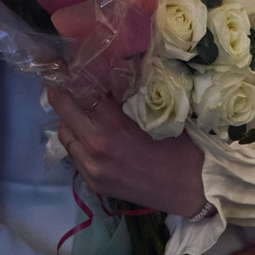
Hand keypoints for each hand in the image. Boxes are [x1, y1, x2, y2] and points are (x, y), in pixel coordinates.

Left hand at [48, 85, 207, 216]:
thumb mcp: (152, 111)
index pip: (77, 93)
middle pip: (63, 114)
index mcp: (110, 124)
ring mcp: (91, 169)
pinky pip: (75, 157)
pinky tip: (91, 136)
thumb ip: (124, 95)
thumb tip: (106, 75)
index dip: (71, 78)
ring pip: (65, 137)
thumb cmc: (180, 145)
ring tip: (81, 111)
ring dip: (69, 121)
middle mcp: (94, 147)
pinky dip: (78, 143)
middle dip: (62, 96)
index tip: (66, 66)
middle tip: (64, 84)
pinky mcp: (95, 185)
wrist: (192, 188)